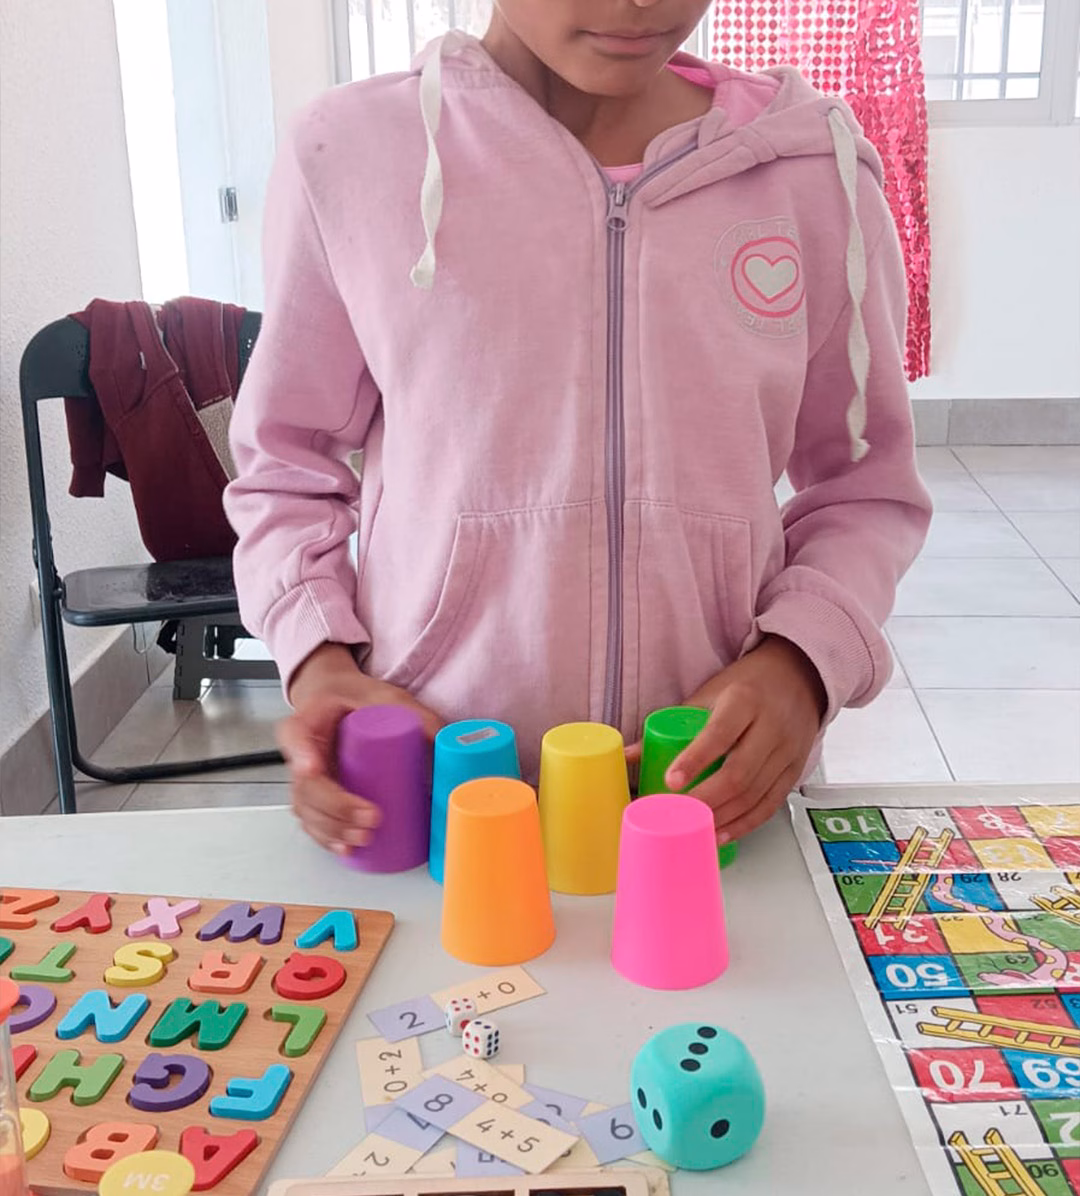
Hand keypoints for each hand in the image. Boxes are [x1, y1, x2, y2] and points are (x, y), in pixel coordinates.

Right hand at [278, 643, 444, 855]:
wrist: (337, 700)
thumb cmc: (356, 697)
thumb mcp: (384, 695)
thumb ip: (415, 714)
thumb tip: (447, 741)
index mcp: (307, 721)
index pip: (295, 737)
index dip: (302, 756)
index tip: (314, 769)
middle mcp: (300, 752)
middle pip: (306, 786)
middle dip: (336, 808)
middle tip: (371, 818)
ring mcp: (304, 778)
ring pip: (308, 809)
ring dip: (333, 830)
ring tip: (365, 838)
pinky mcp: (314, 797)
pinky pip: (313, 821)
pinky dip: (327, 838)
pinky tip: (346, 850)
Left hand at [630, 636, 825, 843]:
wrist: (798, 677)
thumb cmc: (746, 687)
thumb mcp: (709, 694)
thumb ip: (672, 725)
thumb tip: (629, 756)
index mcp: (744, 701)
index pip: (719, 734)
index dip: (695, 760)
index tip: (671, 782)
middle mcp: (771, 726)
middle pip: (739, 773)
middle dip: (706, 800)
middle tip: (676, 815)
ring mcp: (787, 750)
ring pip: (755, 794)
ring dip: (724, 818)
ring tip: (694, 830)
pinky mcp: (795, 769)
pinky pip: (771, 804)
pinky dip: (746, 823)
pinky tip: (723, 833)